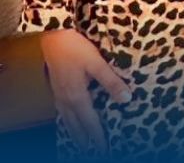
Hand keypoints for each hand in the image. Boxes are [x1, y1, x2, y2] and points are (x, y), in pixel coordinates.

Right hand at [41, 29, 131, 154]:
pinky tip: (70, 120)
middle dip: (85, 139)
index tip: (104, 149)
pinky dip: (68, 121)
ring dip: (75, 132)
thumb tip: (127, 99)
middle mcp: (66, 99)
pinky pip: (62, 112)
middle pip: (76, 125)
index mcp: (77, 96)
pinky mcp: (56, 88)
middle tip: (92, 151)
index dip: (98, 136)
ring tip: (81, 142)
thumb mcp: (97, 64)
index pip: (90, 122)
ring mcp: (59, 94)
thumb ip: (112, 82)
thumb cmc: (75, 48)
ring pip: (67, 120)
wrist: (53, 36)